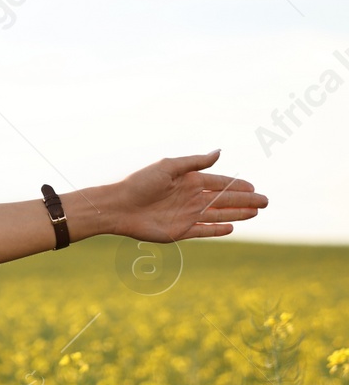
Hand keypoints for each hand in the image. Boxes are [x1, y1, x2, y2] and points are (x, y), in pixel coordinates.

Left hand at [108, 150, 267, 243]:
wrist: (118, 207)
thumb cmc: (140, 183)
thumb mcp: (169, 167)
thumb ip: (195, 162)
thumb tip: (220, 152)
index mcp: (189, 181)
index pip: (220, 183)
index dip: (238, 186)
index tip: (255, 188)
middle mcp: (190, 198)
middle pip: (224, 200)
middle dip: (245, 201)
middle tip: (265, 202)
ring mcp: (186, 216)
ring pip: (218, 215)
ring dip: (237, 214)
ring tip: (255, 213)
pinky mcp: (179, 232)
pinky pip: (203, 231)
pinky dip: (217, 230)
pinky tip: (232, 228)